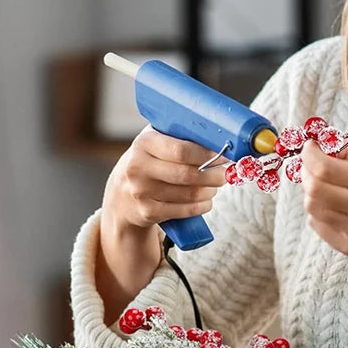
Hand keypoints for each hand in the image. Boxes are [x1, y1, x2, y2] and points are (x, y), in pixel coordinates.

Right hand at [102, 125, 227, 231]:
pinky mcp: (147, 212)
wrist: (121, 194)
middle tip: (226, 173)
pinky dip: (202, 206)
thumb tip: (218, 136)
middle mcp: (138, 167)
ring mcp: (141, 192)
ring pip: (190, 194)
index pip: (182, 150)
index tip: (225, 155)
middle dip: (214, 175)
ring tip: (215, 185)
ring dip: (210, 190)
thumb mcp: (155, 141)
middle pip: (188, 174)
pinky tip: (206, 200)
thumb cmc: (149, 161)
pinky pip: (185, 211)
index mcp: (144, 143)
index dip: (207, 155)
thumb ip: (179, 135)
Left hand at [301, 139, 347, 345]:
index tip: (310, 148)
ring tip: (324, 187)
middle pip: (314, 188)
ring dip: (311, 192)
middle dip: (307, 173)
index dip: (309, 155)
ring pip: (312, 207)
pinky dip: (318, 212)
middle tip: (312, 167)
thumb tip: (325, 144)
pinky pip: (318, 225)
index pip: (326, 168)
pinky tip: (331, 207)